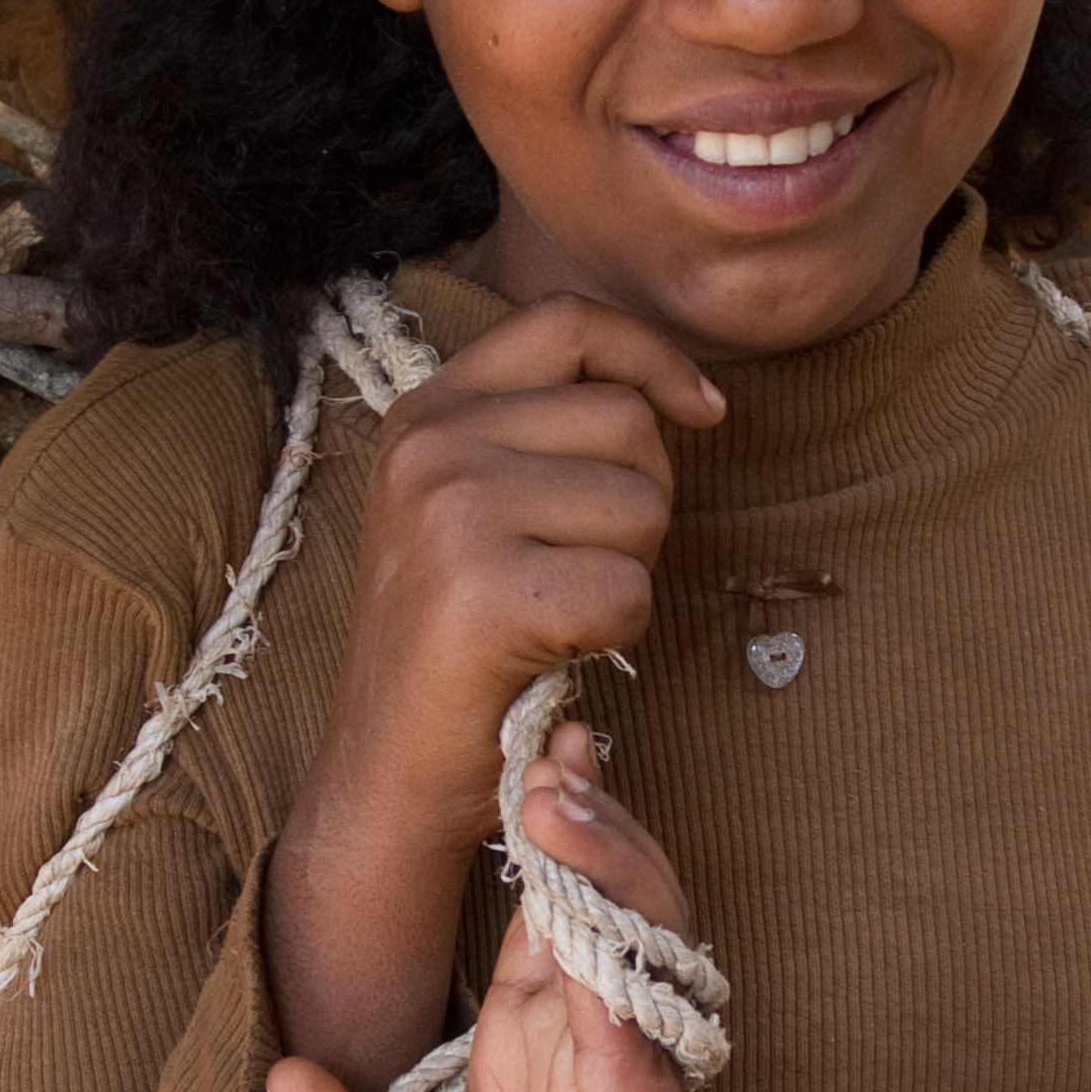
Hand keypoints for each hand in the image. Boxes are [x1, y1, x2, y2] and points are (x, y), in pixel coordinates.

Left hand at [264, 731, 793, 1091]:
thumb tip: (281, 1078)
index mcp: (521, 1049)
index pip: (539, 911)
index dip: (546, 827)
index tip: (536, 746)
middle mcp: (583, 1056)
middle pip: (602, 908)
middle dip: (586, 826)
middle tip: (556, 755)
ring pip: (638, 965)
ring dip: (611, 885)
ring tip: (570, 815)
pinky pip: (639, 1084)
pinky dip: (623, 1025)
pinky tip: (601, 974)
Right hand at [265, 297, 722, 1091]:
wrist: (387, 770)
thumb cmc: (457, 644)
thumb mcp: (475, 504)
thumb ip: (545, 433)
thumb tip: (681, 397)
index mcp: (428, 410)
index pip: (568, 321)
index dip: (651, 357)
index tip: (703, 411)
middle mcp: (430, 444)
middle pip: (628, 420)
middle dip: (642, 502)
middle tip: (578, 572)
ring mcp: (450, 510)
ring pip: (642, 502)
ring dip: (631, 571)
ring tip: (559, 613)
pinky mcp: (482, 589)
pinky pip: (629, 588)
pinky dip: (619, 633)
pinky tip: (559, 651)